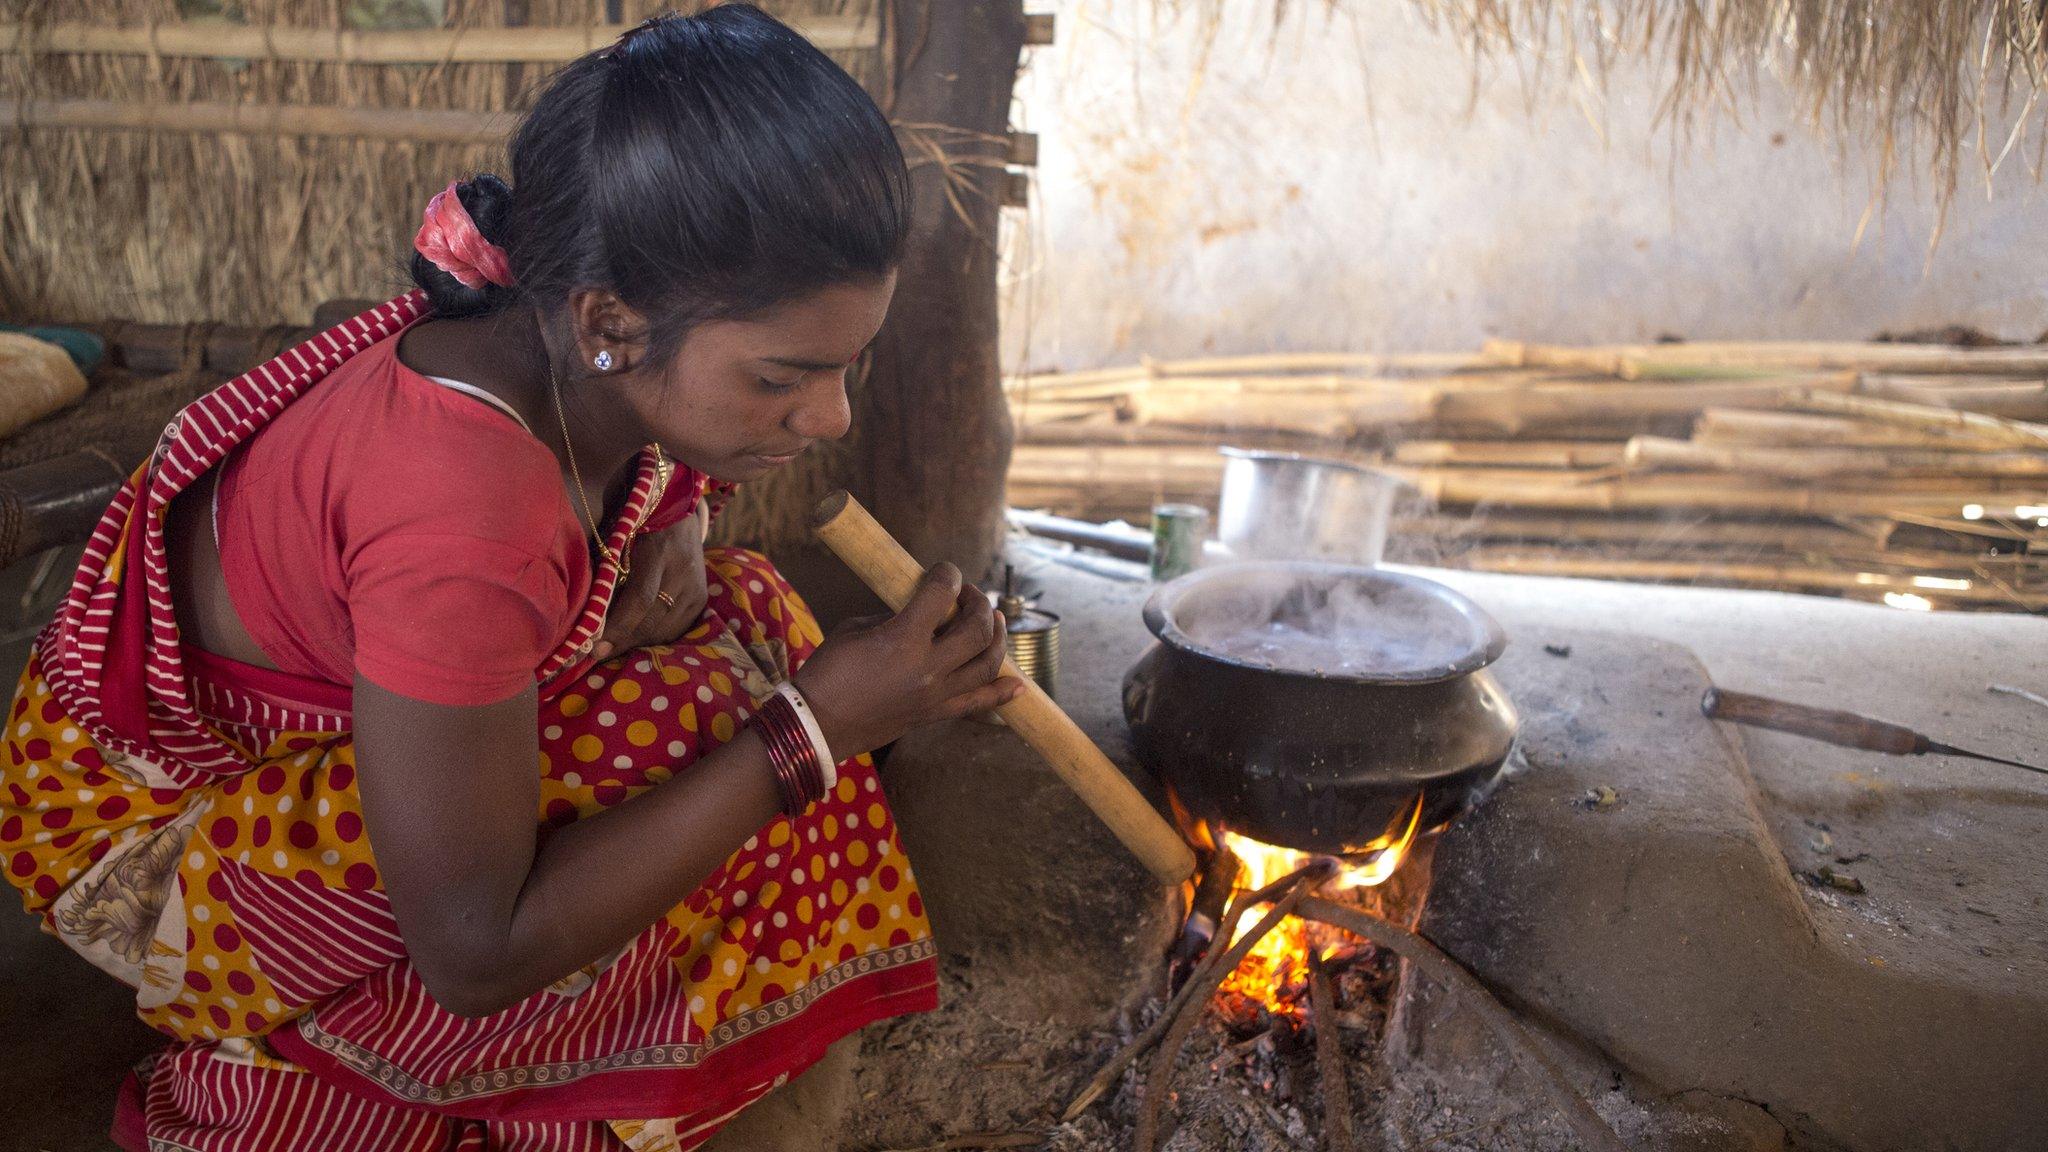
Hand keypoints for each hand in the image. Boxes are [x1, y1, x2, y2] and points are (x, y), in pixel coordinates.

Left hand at [597, 509, 709, 659]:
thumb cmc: (638, 525)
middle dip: (622, 641)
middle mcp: (683, 572)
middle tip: (597, 655)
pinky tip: (637, 640)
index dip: (617, 627)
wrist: (677, 511)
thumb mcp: (622, 540)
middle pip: (652, 620)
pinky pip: (677, 629)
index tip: (594, 647)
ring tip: (615, 649)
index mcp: (659, 552)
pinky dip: (655, 638)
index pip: (640, 599)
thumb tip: (590, 617)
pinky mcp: (701, 598)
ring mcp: (696, 587)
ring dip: (638, 643)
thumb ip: (610, 575)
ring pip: (665, 629)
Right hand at [792, 563, 1024, 759]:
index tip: (944, 570)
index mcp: (902, 639)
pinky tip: (1019, 684)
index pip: (941, 593)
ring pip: (987, 664)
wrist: (818, 725)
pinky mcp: (935, 714)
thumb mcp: (855, 629)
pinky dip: (1002, 693)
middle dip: (979, 604)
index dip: (947, 574)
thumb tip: (920, 611)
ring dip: (997, 637)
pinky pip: (979, 704)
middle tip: (969, 595)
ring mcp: (936, 695)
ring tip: (995, 622)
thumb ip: (894, 617)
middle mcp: (927, 667)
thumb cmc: (828, 672)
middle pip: (976, 629)